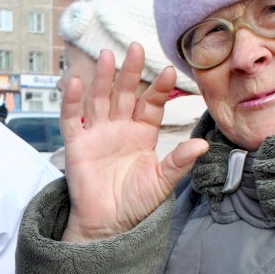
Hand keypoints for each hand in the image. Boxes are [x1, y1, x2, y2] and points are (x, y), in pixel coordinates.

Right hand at [61, 44, 208, 242]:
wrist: (108, 225)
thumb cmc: (135, 203)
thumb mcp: (162, 183)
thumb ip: (179, 163)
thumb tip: (202, 145)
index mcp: (143, 133)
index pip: (152, 104)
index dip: (159, 89)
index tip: (170, 73)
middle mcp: (120, 128)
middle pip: (125, 93)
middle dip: (130, 72)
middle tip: (136, 48)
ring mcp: (97, 134)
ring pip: (99, 99)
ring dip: (101, 78)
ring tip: (106, 56)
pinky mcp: (76, 145)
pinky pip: (72, 119)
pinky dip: (72, 101)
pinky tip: (76, 82)